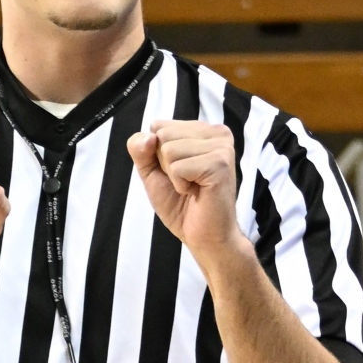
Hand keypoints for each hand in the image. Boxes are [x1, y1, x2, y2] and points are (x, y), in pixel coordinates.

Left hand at [126, 119, 245, 270]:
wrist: (204, 237)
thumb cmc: (181, 205)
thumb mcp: (152, 172)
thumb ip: (141, 150)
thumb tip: (148, 136)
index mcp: (203, 130)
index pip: (159, 126)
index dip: (157, 155)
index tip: (178, 172)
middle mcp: (216, 133)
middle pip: (163, 135)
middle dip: (165, 165)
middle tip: (187, 182)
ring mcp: (221, 146)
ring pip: (169, 149)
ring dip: (173, 176)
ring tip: (192, 188)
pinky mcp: (219, 164)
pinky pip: (178, 167)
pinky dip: (180, 185)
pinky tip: (197, 193)